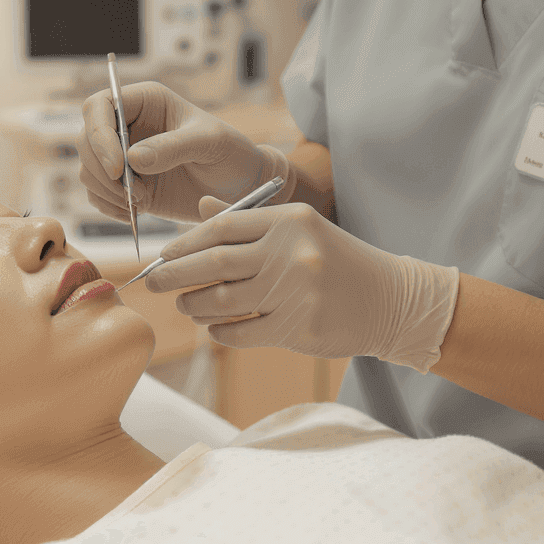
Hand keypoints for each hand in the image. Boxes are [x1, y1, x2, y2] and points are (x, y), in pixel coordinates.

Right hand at [77, 81, 296, 224]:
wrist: (239, 187)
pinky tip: (137, 211)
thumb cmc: (231, 153)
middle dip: (102, 170)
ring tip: (143, 200)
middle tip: (134, 192)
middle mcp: (127, 126)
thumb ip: (173, 147)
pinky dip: (111, 207)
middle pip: (85, 141)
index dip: (99, 135)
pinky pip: (98, 195)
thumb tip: (132, 158)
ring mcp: (122, 156)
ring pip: (88, 171)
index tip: (118, 167)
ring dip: (108, 191)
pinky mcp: (124, 185)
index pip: (99, 106)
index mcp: (145, 101)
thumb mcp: (209, 142)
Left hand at [144, 196, 460, 372]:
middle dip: (174, 274)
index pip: (221, 227)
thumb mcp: (299, 229)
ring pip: (222, 301)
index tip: (162, 255)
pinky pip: (241, 333)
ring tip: (184, 305)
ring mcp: (295, 292)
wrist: (391, 300)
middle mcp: (290, 253)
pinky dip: (220, 332)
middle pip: (213, 264)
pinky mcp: (298, 328)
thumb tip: (202, 210)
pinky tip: (214, 328)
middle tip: (152, 282)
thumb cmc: (335, 260)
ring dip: (194, 305)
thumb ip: (248, 221)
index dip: (185, 243)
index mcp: (288, 221)